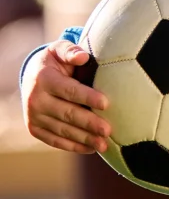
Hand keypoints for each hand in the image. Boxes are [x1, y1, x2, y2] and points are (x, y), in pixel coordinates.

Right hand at [21, 40, 110, 154]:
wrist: (31, 75)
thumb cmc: (54, 60)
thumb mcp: (59, 49)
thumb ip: (71, 51)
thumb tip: (83, 57)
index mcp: (44, 79)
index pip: (69, 90)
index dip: (88, 97)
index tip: (107, 103)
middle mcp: (35, 100)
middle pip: (67, 114)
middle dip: (89, 123)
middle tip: (108, 130)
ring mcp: (34, 117)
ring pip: (62, 130)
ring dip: (84, 138)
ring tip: (104, 144)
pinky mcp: (35, 129)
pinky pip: (55, 140)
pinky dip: (73, 146)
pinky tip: (90, 149)